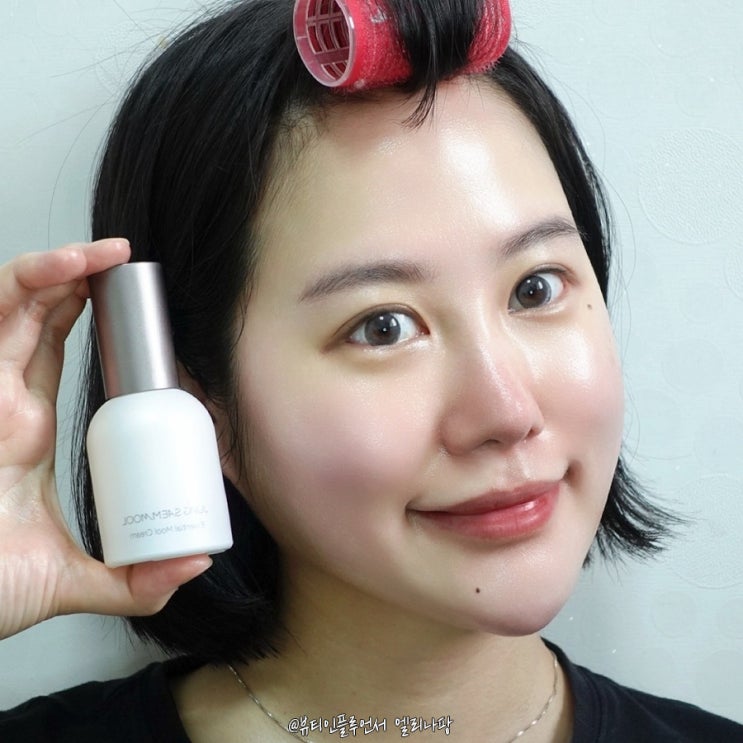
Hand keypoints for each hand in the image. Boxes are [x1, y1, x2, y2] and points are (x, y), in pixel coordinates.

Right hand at [0, 239, 211, 639]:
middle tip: (128, 267)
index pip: (54, 357)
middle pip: (37, 320)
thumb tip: (193, 564)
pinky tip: (71, 267)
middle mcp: (2, 402)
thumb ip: (132, 582)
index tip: (131, 313)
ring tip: (110, 251)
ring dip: (59, 269)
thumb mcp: (67, 582)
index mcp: (23, 431)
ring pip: (15, 305)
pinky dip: (28, 283)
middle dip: (78, 284)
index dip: (84, 325)